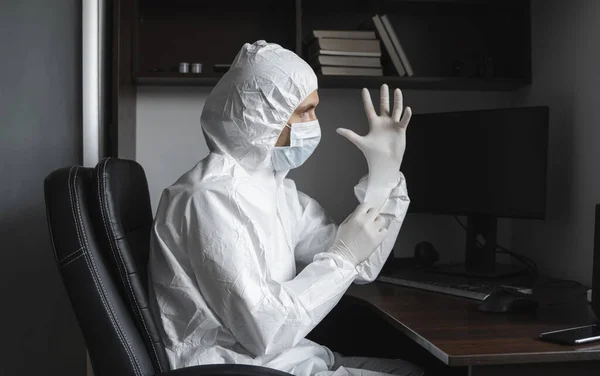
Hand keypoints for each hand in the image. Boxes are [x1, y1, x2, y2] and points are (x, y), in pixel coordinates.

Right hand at [329, 203, 387, 266]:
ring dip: (377, 222)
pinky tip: (376, 234)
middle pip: (375, 211)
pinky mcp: (378, 239)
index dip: (366, 208)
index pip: (366, 205)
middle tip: (370, 220)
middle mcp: (366, 222)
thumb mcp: (343, 225)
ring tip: (373, 228)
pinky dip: (381, 232)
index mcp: (356, 218)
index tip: (366, 212)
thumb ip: (352, 217)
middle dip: (372, 214)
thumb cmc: (342, 241)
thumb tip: (360, 212)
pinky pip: (385, 231)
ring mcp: (373, 230)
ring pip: (381, 220)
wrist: (344, 256)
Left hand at [337, 84, 411, 207]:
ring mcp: (392, 125)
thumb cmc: (372, 154)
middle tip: (384, 85)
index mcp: (374, 124)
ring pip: (396, 110)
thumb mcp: (360, 142)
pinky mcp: (400, 130)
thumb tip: (337, 129)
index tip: (364, 89)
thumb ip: (350, 134)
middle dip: (384, 96)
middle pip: (384, 106)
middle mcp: (384, 123)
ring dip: (397, 101)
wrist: (384, 163)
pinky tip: (407, 109)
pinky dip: (406, 115)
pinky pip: (404, 120)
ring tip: (397, 90)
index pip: (369, 109)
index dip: (367, 99)